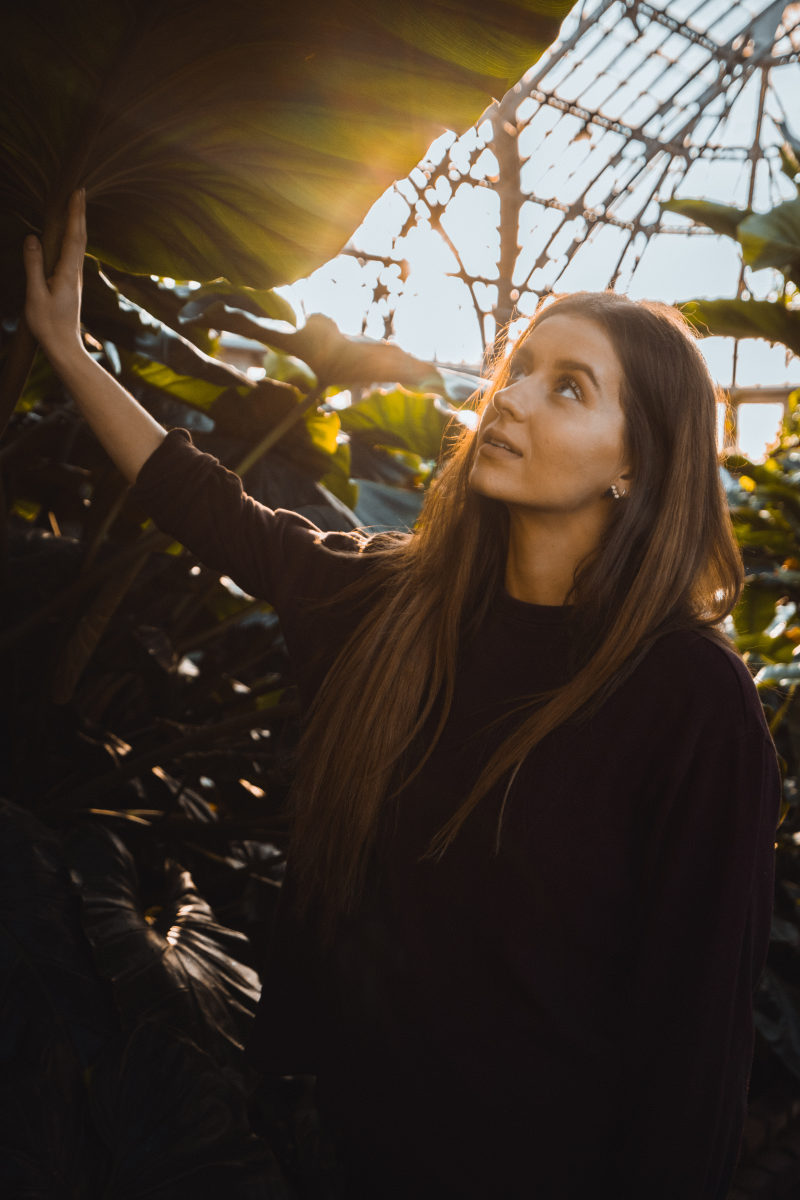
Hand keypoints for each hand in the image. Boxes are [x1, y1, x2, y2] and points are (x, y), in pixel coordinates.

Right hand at [23, 188, 86, 360]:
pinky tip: (70, 234)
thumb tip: (32, 238)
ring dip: (78, 223)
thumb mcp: (35, 295)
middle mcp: (75, 273)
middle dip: (79, 213)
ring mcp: (74, 279)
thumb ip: (33, 266)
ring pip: (78, 246)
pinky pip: (73, 254)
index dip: (75, 214)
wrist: (63, 347)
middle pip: (79, 237)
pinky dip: (73, 238)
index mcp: (67, 273)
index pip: (72, 237)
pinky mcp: (70, 284)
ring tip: (76, 205)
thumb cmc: (48, 325)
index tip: (77, 193)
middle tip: (80, 190)